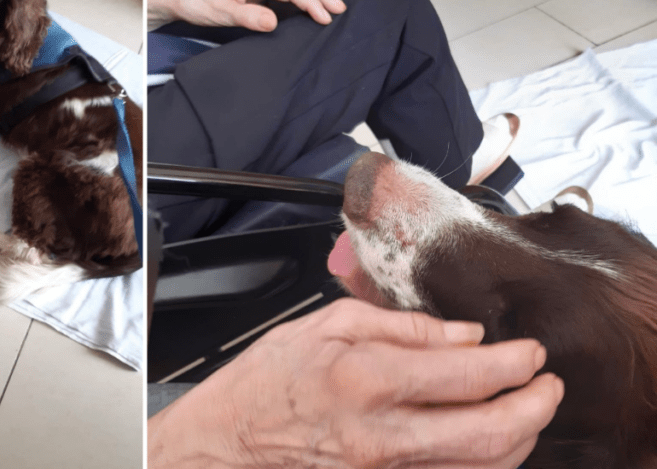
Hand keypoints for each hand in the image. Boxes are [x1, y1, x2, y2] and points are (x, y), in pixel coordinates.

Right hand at [148, 298, 563, 468]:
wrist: (231, 438)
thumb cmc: (268, 379)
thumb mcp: (325, 325)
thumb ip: (401, 327)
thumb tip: (464, 335)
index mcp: (367, 379)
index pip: (466, 374)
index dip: (514, 363)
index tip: (530, 351)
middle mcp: (383, 433)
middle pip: (491, 433)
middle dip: (536, 406)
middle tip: (550, 384)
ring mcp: (387, 468)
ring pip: (483, 465)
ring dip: (522, 438)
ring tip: (529, 409)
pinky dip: (489, 461)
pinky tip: (494, 437)